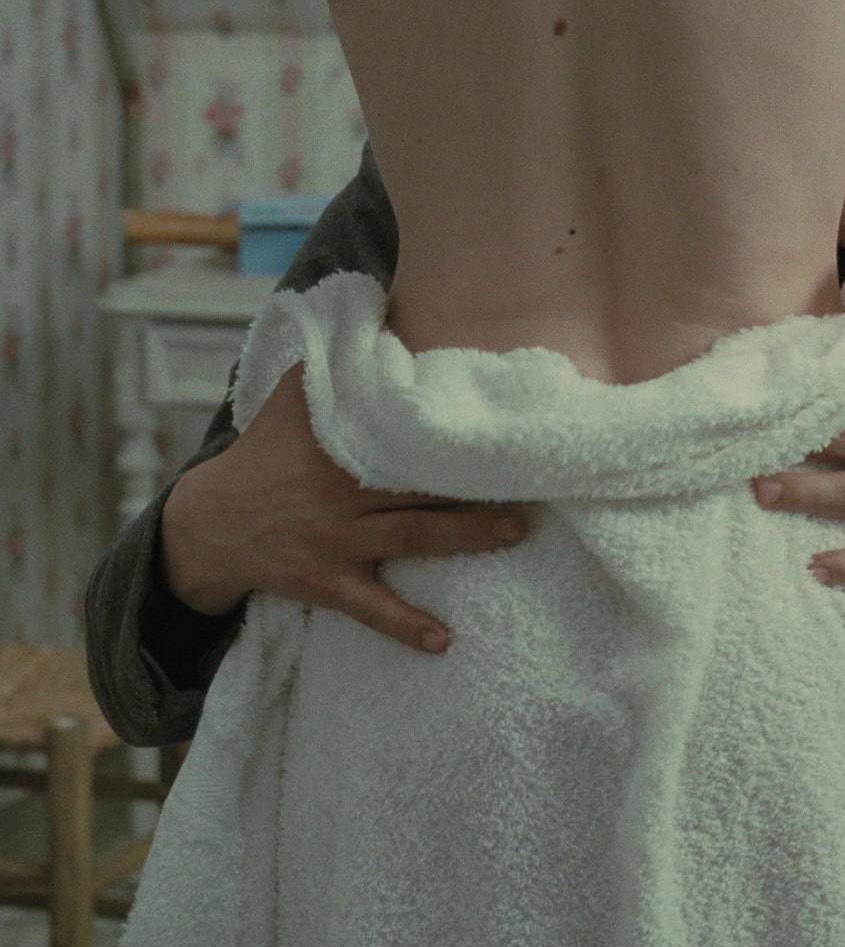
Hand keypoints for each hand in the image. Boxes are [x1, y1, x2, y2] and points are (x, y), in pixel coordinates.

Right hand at [161, 362, 533, 652]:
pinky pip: (371, 608)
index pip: (403, 429)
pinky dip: (405, 625)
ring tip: (518, 533)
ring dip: (465, 537)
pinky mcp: (327, 582)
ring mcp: (335, 540)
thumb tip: (378, 304)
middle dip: (474, 479)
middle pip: (419, 482)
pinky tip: (443, 642)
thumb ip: (336, 359)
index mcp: (339, 443)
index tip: (498, 417)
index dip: (449, 425)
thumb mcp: (291, 401)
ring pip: (411, 537)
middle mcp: (341, 491)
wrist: (207, 525)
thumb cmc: (264, 456)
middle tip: (534, 474)